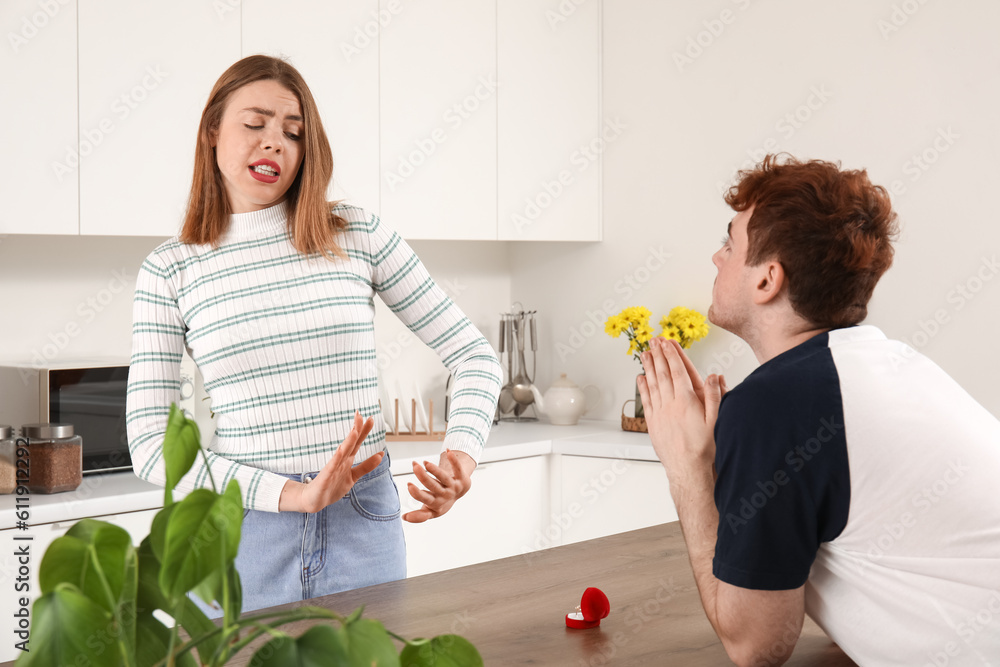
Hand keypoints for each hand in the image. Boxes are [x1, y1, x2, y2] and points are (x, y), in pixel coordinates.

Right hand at [279, 410, 379, 512]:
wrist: (314, 500)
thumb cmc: (332, 487)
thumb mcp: (353, 476)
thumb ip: (366, 466)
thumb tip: (381, 454)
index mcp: (347, 460)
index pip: (357, 442)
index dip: (364, 431)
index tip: (371, 418)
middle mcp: (340, 461)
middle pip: (350, 443)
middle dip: (356, 429)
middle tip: (359, 414)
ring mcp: (332, 468)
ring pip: (342, 452)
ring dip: (348, 441)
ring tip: (355, 430)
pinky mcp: (326, 477)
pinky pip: (332, 467)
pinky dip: (337, 458)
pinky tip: (341, 450)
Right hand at [403, 449, 475, 522]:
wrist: (460, 492)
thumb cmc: (441, 501)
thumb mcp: (430, 511)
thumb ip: (419, 515)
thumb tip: (404, 517)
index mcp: (436, 504)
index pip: (425, 500)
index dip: (417, 494)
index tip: (409, 485)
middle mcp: (445, 495)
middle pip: (433, 486)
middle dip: (424, 477)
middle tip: (415, 467)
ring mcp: (453, 486)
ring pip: (444, 477)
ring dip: (435, 469)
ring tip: (425, 462)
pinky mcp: (461, 478)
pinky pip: (458, 468)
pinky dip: (454, 460)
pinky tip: (448, 451)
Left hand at [637, 336, 725, 478]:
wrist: (688, 470)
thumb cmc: (705, 448)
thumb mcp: (716, 420)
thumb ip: (714, 396)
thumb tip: (714, 376)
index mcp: (686, 401)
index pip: (677, 371)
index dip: (671, 355)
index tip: (667, 342)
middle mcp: (670, 404)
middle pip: (662, 374)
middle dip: (658, 355)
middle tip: (653, 340)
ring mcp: (659, 413)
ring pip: (652, 384)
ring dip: (648, 367)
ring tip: (645, 353)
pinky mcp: (653, 423)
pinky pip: (646, 400)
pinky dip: (642, 387)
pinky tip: (640, 378)